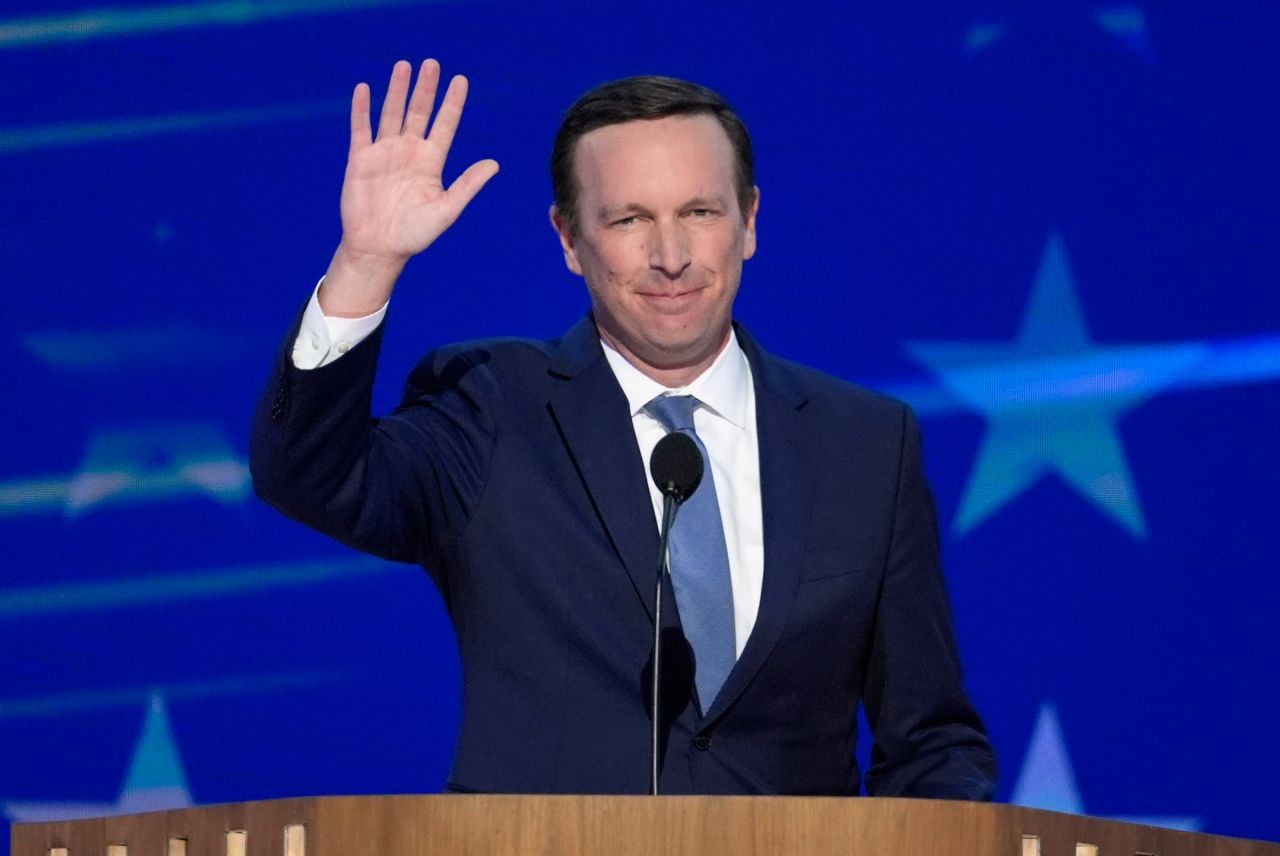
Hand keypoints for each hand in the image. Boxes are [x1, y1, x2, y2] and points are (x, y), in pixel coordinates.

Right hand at [321, 59, 499, 315]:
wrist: (379, 248)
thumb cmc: (415, 234)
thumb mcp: (447, 209)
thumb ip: (468, 185)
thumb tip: (494, 164)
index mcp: (432, 162)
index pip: (445, 124)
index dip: (452, 103)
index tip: (461, 79)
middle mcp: (409, 152)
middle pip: (419, 112)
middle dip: (426, 88)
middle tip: (432, 63)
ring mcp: (384, 153)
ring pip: (392, 113)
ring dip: (397, 90)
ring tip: (404, 66)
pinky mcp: (361, 159)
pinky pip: (361, 129)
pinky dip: (362, 109)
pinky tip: (365, 88)